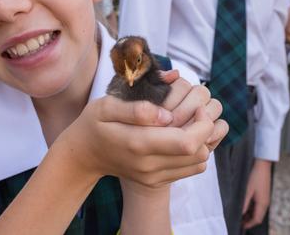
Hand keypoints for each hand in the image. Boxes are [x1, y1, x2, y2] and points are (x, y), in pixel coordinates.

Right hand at [61, 96, 224, 187]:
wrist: (84, 155)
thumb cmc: (95, 123)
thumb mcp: (106, 106)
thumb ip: (137, 109)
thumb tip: (167, 116)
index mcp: (138, 143)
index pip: (188, 142)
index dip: (202, 123)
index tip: (197, 107)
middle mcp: (149, 165)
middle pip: (198, 153)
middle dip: (205, 130)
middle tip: (195, 112)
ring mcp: (153, 177)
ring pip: (199, 163)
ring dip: (202, 142)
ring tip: (189, 124)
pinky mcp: (157, 182)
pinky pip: (191, 169)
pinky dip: (195, 152)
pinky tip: (182, 136)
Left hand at [242, 159, 271, 228]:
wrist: (263, 165)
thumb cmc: (255, 176)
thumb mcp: (247, 190)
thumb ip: (244, 203)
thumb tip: (240, 214)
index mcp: (262, 203)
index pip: (257, 219)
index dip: (249, 224)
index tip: (241, 225)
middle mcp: (266, 203)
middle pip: (258, 217)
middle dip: (250, 220)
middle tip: (239, 221)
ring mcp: (266, 198)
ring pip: (259, 211)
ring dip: (251, 215)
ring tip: (241, 214)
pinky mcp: (264, 194)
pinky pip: (259, 206)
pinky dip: (253, 209)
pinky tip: (246, 206)